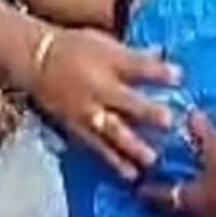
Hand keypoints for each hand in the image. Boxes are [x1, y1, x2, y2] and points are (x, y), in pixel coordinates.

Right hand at [30, 27, 179, 180]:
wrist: (35, 60)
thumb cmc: (74, 47)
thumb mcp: (103, 41)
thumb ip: (134, 54)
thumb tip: (164, 55)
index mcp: (107, 61)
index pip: (136, 65)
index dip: (157, 71)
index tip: (179, 77)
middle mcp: (97, 87)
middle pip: (124, 101)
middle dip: (146, 112)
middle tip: (168, 122)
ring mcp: (86, 110)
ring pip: (111, 130)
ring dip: (132, 145)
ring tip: (151, 159)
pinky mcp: (77, 128)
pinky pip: (97, 146)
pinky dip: (113, 161)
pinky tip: (130, 175)